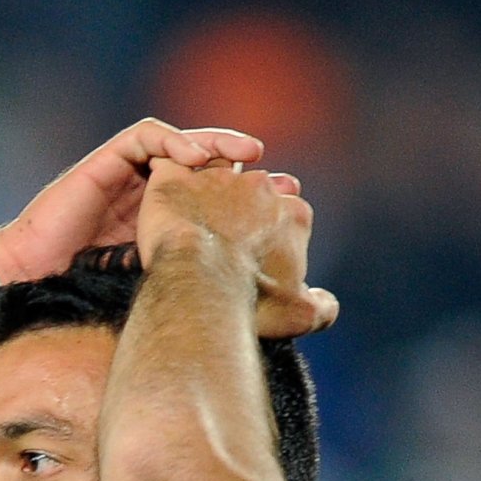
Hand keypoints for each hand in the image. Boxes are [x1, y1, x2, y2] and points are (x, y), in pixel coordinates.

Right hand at [0, 120, 268, 284]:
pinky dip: (171, 141)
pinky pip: (144, 137)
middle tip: (280, 179)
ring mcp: (127, 173)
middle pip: (204, 163)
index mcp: (162, 217)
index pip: (213, 194)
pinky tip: (193, 157)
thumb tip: (244, 293)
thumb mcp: (152, 278)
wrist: (32, 279)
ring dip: (214, 144)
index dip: (249, 197)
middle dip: (243, 165)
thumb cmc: (83, 288)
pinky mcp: (105, 161)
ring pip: (179, 144)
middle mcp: (148, 190)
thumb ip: (187, 271)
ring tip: (246, 155)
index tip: (286, 206)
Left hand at [136, 160, 339, 337]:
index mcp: (292, 213)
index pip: (287, 212)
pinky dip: (162, 179)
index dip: (270, 232)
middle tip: (219, 236)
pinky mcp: (172, 181)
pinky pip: (166, 165)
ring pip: (212, 171)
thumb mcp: (299, 315)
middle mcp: (259, 187)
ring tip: (187, 216)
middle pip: (251, 190)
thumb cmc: (250, 304)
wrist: (199, 289)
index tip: (253, 255)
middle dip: (240, 207)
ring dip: (203, 188)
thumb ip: (321, 307)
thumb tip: (325, 302)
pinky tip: (155, 203)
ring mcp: (216, 179)